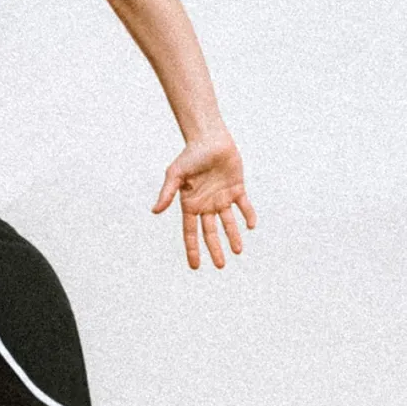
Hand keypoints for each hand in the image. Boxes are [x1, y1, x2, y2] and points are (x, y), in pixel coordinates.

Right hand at [151, 131, 256, 269]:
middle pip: (210, 232)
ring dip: (233, 236)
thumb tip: (155, 211)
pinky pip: (244, 206)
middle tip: (220, 265)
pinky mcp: (236, 189)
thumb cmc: (190, 155)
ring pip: (228, 222)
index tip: (195, 266)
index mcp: (190, 204)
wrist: (209, 138)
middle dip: (215, 249)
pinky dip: (248, 215)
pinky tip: (251, 225)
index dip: (193, 249)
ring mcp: (222, 197)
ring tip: (237, 251)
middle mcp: (206, 204)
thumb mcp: (175, 174)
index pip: (190, 232)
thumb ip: (167, 193)